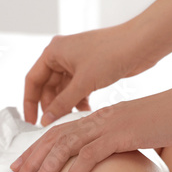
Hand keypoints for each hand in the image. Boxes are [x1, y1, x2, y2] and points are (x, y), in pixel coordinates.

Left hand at [11, 87, 171, 171]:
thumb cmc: (171, 119)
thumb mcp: (138, 131)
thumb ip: (120, 141)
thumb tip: (111, 156)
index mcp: (100, 117)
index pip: (60, 133)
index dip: (38, 149)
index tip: (23, 166)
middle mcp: (98, 119)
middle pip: (54, 140)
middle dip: (30, 162)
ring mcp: (109, 125)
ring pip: (65, 149)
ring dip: (43, 171)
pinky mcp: (122, 135)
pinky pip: (91, 157)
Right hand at [24, 23, 157, 125]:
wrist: (141, 44)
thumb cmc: (111, 55)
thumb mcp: (83, 83)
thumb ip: (62, 103)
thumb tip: (46, 121)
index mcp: (54, 52)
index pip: (33, 80)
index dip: (30, 103)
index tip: (31, 123)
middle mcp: (62, 56)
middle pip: (48, 87)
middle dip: (51, 107)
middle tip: (54, 126)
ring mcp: (77, 63)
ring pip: (64, 90)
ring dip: (66, 105)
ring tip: (71, 122)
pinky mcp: (91, 70)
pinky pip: (77, 89)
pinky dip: (79, 101)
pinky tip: (85, 113)